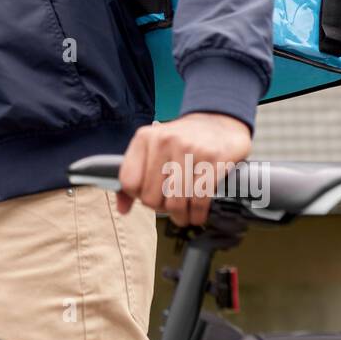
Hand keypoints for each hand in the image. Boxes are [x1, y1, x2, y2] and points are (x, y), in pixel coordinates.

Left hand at [115, 112, 251, 226]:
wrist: (218, 123)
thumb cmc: (181, 141)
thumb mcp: (152, 148)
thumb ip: (135, 176)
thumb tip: (122, 209)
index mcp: (145, 138)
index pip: (129, 181)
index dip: (138, 196)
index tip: (150, 196)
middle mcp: (165, 141)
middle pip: (151, 197)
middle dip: (161, 208)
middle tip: (169, 206)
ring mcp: (190, 149)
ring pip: (175, 202)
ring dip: (180, 216)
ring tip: (183, 215)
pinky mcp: (213, 160)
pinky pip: (199, 200)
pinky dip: (197, 214)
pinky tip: (197, 214)